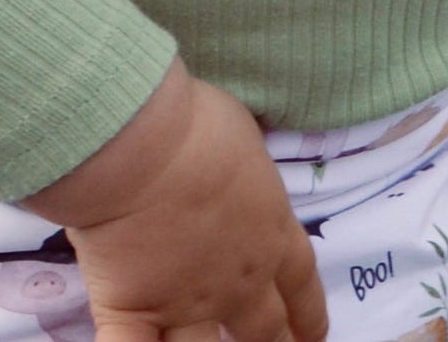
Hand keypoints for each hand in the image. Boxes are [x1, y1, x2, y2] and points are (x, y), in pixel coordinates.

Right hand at [27, 59, 327, 341]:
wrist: (142, 145)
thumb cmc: (199, 125)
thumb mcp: (248, 141)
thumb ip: (249, 178)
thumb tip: (243, 177)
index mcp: (271, 232)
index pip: (301, 284)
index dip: (310, 314)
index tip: (314, 335)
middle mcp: (238, 280)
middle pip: (265, 330)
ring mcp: (186, 303)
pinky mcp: (133, 312)